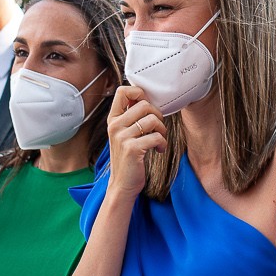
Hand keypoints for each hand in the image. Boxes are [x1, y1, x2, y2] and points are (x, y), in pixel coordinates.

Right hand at [105, 85, 166, 201]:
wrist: (122, 184)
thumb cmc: (127, 158)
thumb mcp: (124, 134)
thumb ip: (130, 117)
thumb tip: (145, 99)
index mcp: (113, 119)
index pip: (123, 91)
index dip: (139, 93)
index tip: (147, 106)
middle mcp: (115, 126)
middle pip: (144, 105)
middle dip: (158, 115)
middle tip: (158, 128)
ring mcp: (122, 137)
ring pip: (152, 120)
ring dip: (162, 130)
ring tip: (159, 140)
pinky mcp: (132, 149)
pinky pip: (156, 137)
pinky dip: (162, 143)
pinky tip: (158, 150)